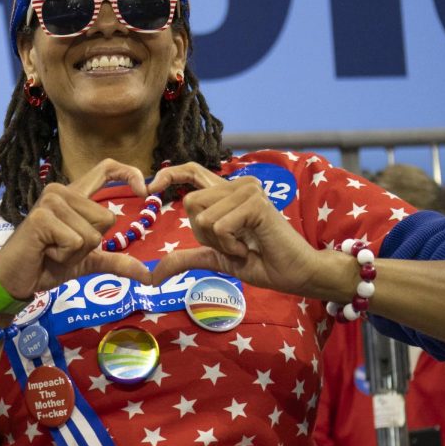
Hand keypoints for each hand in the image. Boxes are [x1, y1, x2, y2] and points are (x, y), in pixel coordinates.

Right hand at [0, 159, 153, 300]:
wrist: (15, 279)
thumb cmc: (47, 264)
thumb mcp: (88, 262)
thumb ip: (116, 261)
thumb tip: (148, 276)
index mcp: (74, 196)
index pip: (106, 169)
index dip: (129, 173)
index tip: (146, 191)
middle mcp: (62, 192)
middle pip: (107, 218)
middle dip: (91, 244)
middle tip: (63, 248)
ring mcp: (51, 201)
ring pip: (93, 234)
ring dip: (76, 253)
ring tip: (52, 250)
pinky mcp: (42, 217)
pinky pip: (76, 242)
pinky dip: (65, 256)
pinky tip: (46, 252)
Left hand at [146, 163, 346, 298]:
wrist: (295, 273)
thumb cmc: (261, 261)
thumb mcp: (215, 258)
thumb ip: (185, 258)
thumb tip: (152, 275)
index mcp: (227, 193)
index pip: (191, 170)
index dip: (168, 174)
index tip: (149, 189)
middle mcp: (237, 185)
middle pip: (189, 203)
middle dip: (203, 233)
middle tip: (231, 243)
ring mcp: (248, 190)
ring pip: (203, 217)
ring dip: (219, 242)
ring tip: (244, 244)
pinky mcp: (255, 203)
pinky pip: (219, 226)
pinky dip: (230, 245)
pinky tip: (250, 246)